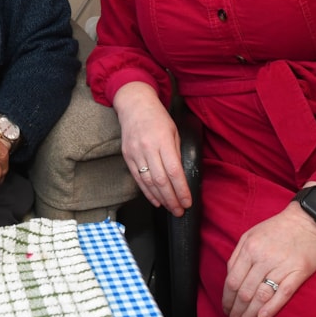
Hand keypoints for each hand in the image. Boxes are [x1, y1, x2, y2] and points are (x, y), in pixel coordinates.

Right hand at [113, 82, 191, 214]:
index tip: (188, 202)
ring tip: (170, 209)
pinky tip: (156, 201)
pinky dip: (147, 192)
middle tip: (180, 211)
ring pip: (148, 182)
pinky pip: (138, 179)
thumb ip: (176, 153)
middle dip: (172, 199)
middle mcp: (148, 148)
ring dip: (161, 198)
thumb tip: (180, 176)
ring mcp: (135, 153)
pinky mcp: (127, 156)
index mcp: (163, 141)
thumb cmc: (158, 118)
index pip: (174, 171)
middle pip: (161, 181)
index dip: (181, 190)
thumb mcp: (173, 131)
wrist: (134, 105)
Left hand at [220, 202, 315, 316]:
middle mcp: (263, 258)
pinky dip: (272, 308)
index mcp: (249, 249)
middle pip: (245, 292)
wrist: (307, 219)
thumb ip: (238, 255)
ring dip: (250, 314)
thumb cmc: (278, 227)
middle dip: (236, 311)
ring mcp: (281, 266)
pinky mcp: (298, 272)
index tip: (226, 308)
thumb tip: (230, 276)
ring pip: (261, 296)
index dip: (227, 299)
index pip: (232, 281)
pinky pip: (283, 294)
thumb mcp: (251, 234)